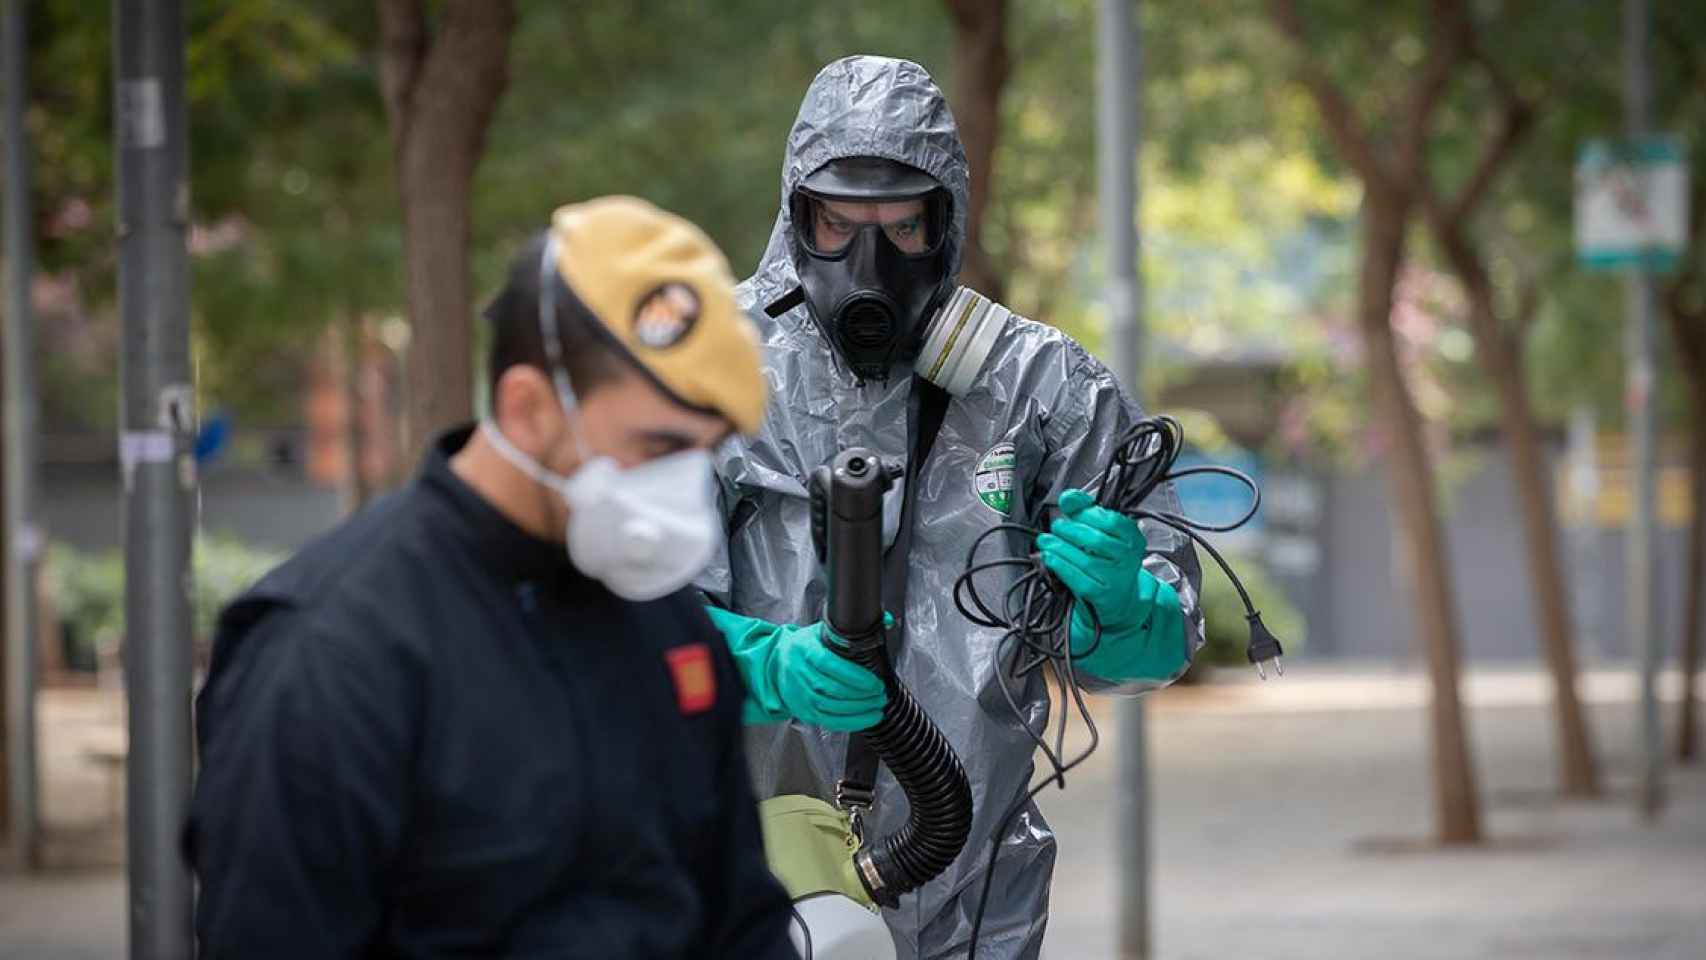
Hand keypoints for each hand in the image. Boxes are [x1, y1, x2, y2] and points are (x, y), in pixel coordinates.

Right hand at [771, 622, 887, 730]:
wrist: (778, 662)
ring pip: (831, 707)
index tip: (874, 682)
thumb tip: (887, 622)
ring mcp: (800, 695)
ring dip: (859, 709)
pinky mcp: (804, 711)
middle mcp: (799, 673)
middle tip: (881, 693)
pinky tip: (868, 718)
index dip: (854, 676)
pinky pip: (829, 721)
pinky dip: (851, 722)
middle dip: (862, 695)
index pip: (829, 665)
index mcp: (804, 650)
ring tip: (878, 705)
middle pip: (833, 689)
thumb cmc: (805, 646)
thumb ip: (855, 627)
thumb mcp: (823, 630)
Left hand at [1036, 489, 1185, 678]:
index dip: (1087, 513)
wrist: (1118, 599)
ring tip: (1046, 541)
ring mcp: (1116, 578)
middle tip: (1057, 527)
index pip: (1111, 521)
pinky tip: (1049, 557)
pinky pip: (1077, 577)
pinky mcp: (1101, 594)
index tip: (1070, 508)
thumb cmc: (1107, 561)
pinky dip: (1059, 565)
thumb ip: (1085, 511)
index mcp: (1133, 538)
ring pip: (1084, 559)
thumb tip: (1069, 497)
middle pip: (1095, 540)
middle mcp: (1129, 559)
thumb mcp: (1102, 533)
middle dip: (1070, 530)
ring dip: (1059, 547)